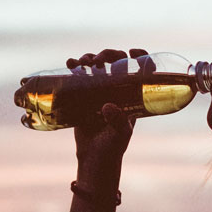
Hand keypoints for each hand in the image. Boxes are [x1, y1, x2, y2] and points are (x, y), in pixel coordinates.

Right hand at [67, 48, 148, 178]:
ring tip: (82, 63)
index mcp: (132, 96)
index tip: (131, 52)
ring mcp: (100, 92)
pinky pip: (80, 76)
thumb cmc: (112, 148)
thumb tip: (107, 106)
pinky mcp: (83, 96)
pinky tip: (70, 64)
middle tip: (97, 61)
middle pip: (116, 61)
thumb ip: (118, 121)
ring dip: (89, 57)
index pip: (140, 69)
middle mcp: (117, 90)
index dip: (140, 56)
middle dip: (107, 54)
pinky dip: (74, 66)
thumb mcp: (120, 135)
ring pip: (97, 65)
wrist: (94, 159)